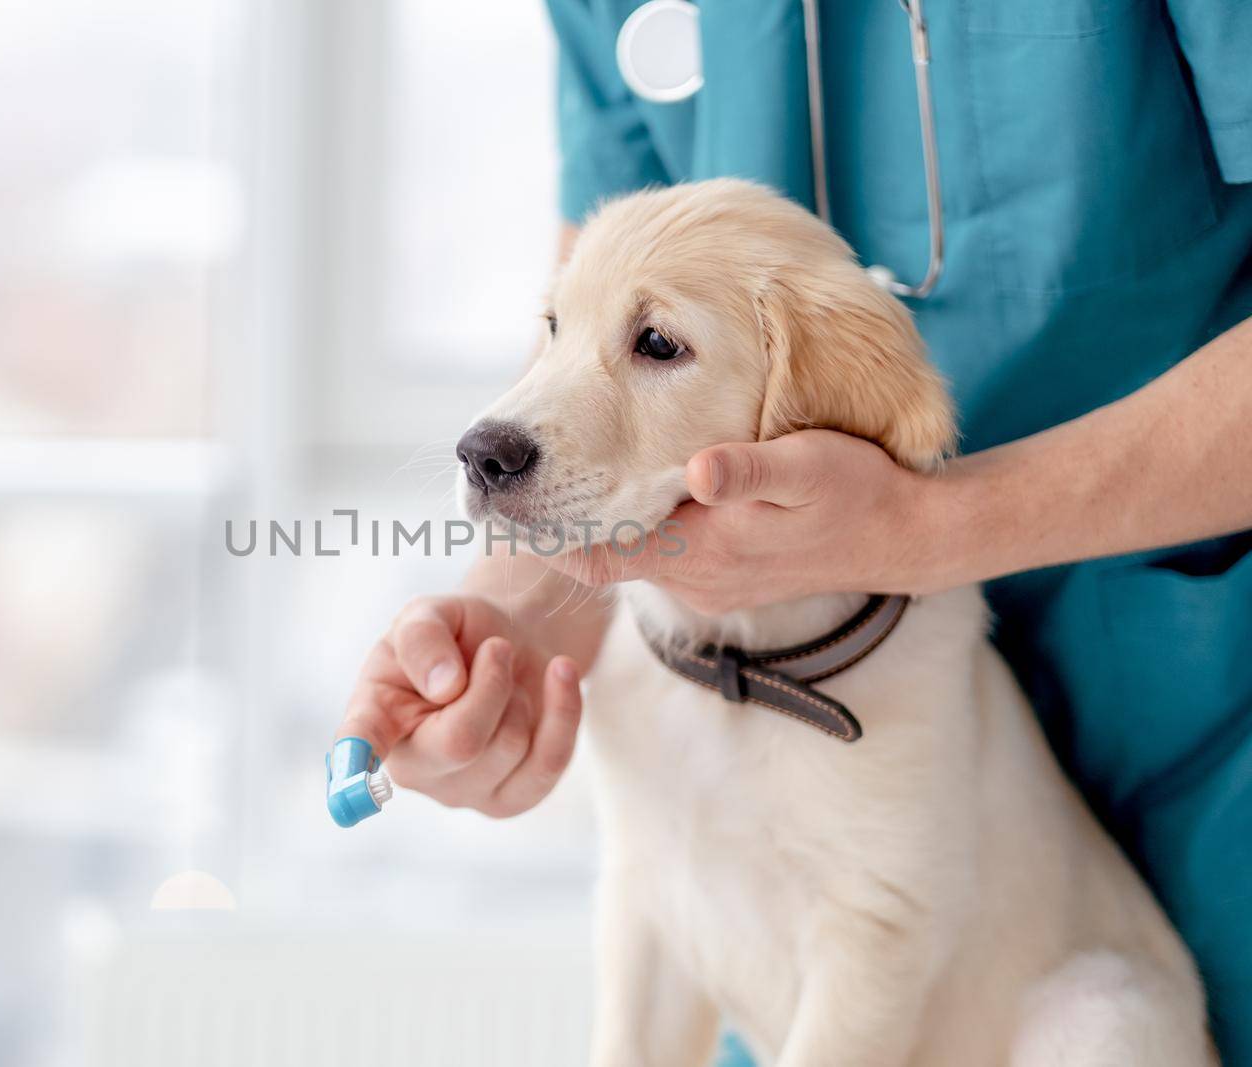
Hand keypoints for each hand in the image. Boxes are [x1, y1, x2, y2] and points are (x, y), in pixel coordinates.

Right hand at [337, 595, 582, 817]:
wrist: (511, 646)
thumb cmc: (458, 633)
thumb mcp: (431, 613)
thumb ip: (423, 638)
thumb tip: (445, 688)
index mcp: (376, 715)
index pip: (361, 742)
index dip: (354, 763)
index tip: (349, 784)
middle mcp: (411, 766)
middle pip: (461, 741)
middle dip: (492, 683)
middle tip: (497, 647)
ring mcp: (460, 792)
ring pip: (511, 747)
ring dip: (521, 693)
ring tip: (508, 671)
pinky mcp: (510, 800)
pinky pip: (550, 762)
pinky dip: (564, 710)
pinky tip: (560, 674)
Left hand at [542, 430, 944, 613]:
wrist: (902, 538)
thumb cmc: (855, 492)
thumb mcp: (807, 468)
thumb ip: (750, 471)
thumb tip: (699, 471)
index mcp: (697, 552)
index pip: (593, 556)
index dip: (545, 532)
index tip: (507, 499)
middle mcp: (691, 578)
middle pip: (599, 559)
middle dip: (560, 523)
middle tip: (517, 479)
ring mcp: (705, 583)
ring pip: (627, 558)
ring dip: (598, 524)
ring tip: (564, 473)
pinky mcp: (722, 577)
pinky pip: (659, 556)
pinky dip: (636, 528)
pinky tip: (633, 487)